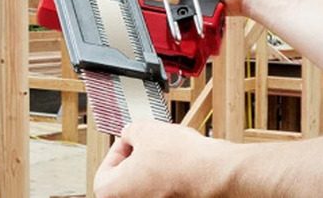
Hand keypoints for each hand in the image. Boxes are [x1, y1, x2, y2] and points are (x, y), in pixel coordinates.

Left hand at [93, 120, 235, 197]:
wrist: (215, 175)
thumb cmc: (181, 160)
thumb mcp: (147, 130)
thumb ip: (130, 131)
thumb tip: (131, 133)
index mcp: (111, 192)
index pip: (107, 168)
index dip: (120, 148)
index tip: (131, 139)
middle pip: (126, 180)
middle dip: (137, 160)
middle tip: (149, 144)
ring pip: (146, 187)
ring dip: (153, 170)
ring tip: (168, 154)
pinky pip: (163, 192)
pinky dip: (168, 181)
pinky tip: (179, 167)